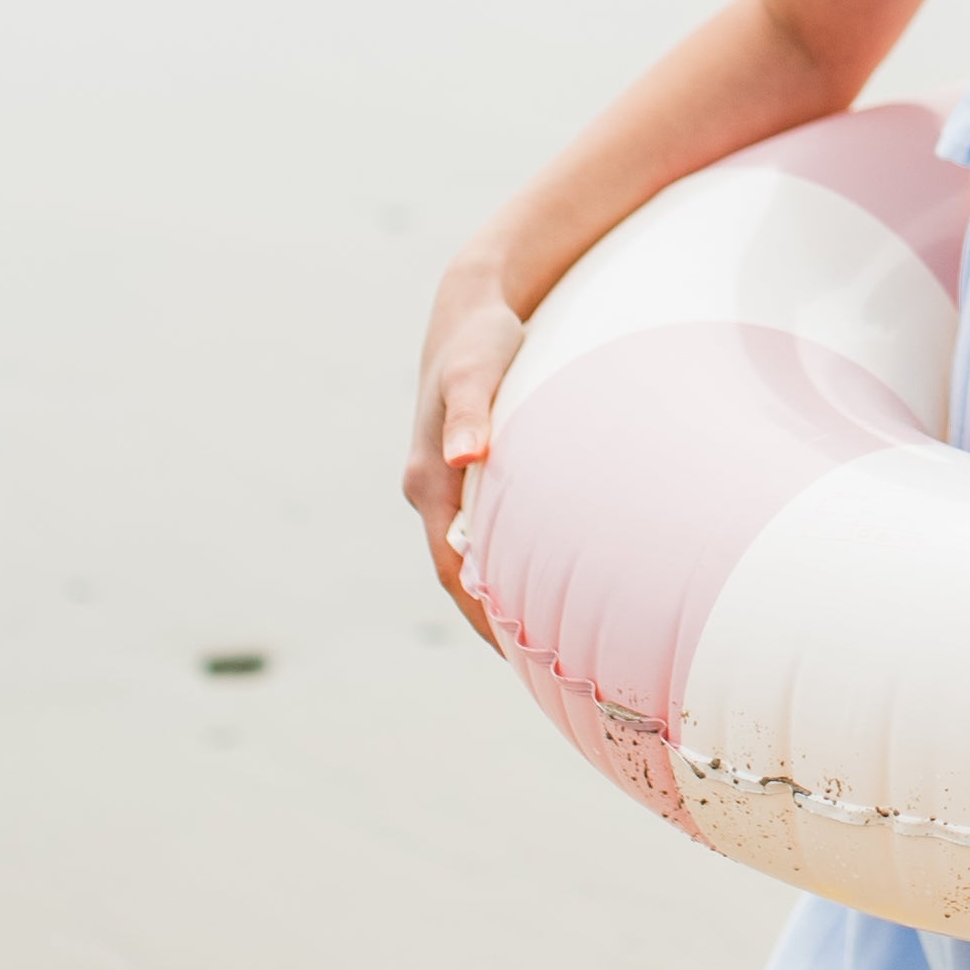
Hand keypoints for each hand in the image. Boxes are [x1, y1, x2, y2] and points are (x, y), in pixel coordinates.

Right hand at [404, 256, 524, 649]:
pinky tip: (538, 572)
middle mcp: (432, 486)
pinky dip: (501, 558)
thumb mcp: (478, 371)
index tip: (515, 652)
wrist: (472, 307)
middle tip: (536, 662)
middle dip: (488, 616)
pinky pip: (480, 528)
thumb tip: (468, 456)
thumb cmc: (482, 339)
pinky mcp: (467, 469)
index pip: (450, 567)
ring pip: (467, 551)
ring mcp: (446, 480)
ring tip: (540, 634)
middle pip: (456, 570)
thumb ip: (472, 413)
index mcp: (429, 479)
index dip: (479, 612)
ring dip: (494, 591)